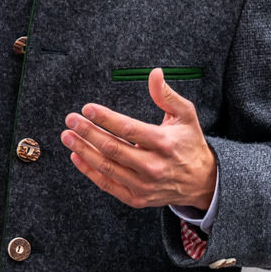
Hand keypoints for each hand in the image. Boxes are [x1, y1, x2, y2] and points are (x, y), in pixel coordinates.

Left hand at [60, 68, 217, 210]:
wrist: (202, 182)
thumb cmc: (189, 144)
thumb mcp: (186, 116)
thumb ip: (167, 95)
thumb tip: (154, 73)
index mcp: (165, 144)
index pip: (129, 129)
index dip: (106, 118)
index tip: (87, 108)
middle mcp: (154, 167)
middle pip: (113, 149)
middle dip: (88, 132)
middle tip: (71, 119)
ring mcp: (144, 185)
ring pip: (107, 168)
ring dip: (83, 150)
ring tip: (67, 136)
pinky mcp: (136, 198)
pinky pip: (107, 185)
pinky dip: (89, 171)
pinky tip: (76, 156)